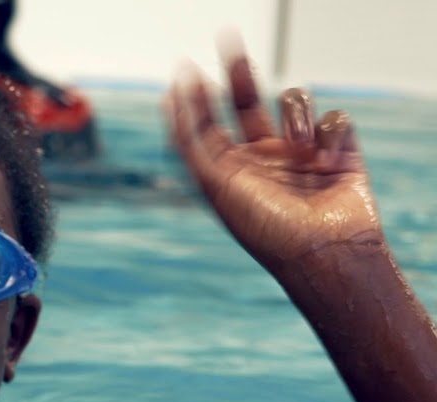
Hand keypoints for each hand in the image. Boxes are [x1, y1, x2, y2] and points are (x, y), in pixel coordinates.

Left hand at [165, 41, 382, 269]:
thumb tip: (169, 100)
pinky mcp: (338, 149)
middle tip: (229, 41)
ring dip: (295, 113)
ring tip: (303, 145)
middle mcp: (262, 157)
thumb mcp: (215, 185)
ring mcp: (300, 151)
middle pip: (246, 101)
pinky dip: (330, 132)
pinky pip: (333, 117)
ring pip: (293, 102)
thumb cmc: (265, 227)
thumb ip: (190, 142)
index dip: (195, 96)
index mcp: (229, 169)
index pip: (207, 123)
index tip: (184, 68)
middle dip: (238, 72)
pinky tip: (328, 156)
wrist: (324, 253)